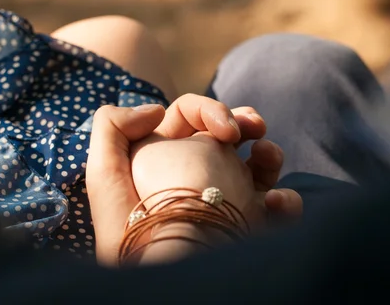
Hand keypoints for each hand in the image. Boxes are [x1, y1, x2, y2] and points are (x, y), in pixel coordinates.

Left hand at [86, 96, 301, 265]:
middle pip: (229, 133)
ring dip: (270, 152)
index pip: (189, 116)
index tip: (225, 130)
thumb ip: (113, 125)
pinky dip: (286, 200)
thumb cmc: (132, 232)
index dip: (208, 110)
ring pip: (258, 163)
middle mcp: (199, 175)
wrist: (165, 278)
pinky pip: (280, 205)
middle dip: (246, 121)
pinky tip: (274, 204)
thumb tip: (156, 110)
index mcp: (166, 158)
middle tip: (256, 126)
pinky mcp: (250, 225)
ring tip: (267, 156)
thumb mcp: (103, 174)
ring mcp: (228, 200)